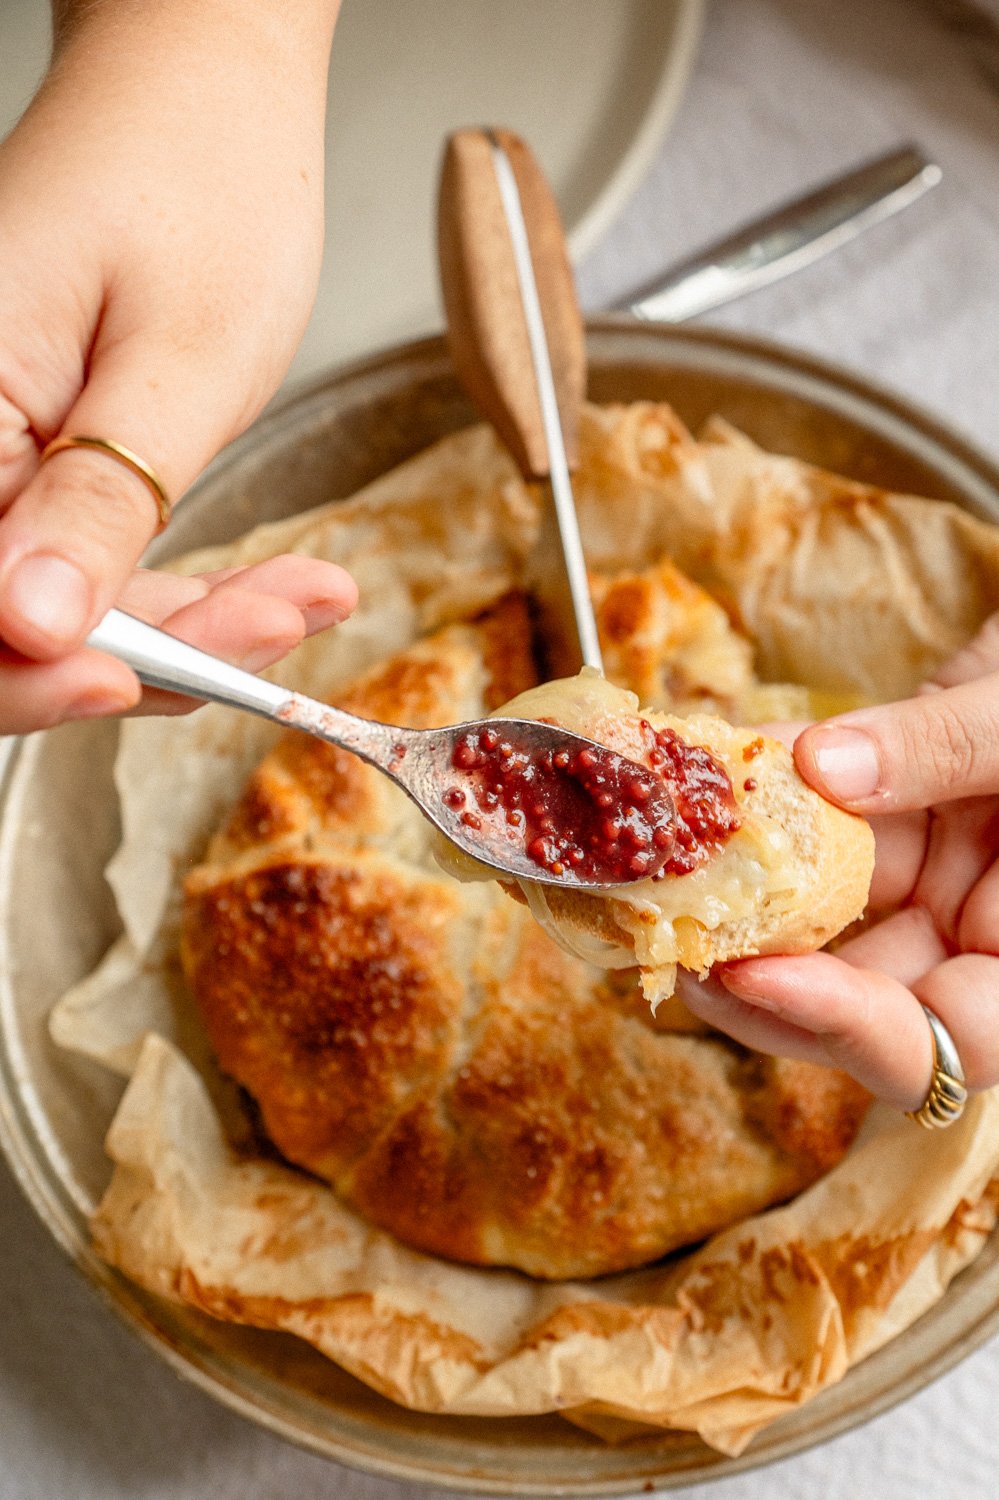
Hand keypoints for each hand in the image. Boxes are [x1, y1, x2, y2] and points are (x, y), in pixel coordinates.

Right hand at [0, 0, 344, 734]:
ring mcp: (3, 462)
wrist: (211, 95)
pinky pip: (103, 570)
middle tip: (266, 630)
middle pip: (8, 621)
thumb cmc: (200, 180)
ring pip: (70, 610)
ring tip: (303, 598)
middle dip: (140, 655)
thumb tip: (34, 624)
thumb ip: (101, 499)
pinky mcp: (52, 472)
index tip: (124, 683)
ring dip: (191, 631)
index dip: (29, 669)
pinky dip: (192, 596)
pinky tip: (281, 588)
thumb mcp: (174, 360)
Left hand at [676, 613, 998, 1111]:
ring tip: (669, 855)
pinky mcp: (902, 827)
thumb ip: (948, 747)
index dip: (853, 1029)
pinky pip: (822, 836)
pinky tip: (708, 776)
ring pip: (824, 923)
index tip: (758, 975)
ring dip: (741, 895)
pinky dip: (765, 811)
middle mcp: (987, 937)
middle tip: (673, 935)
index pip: (952, 1042)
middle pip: (863, 1004)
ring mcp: (943, 883)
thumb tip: (821, 768)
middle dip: (757, 979)